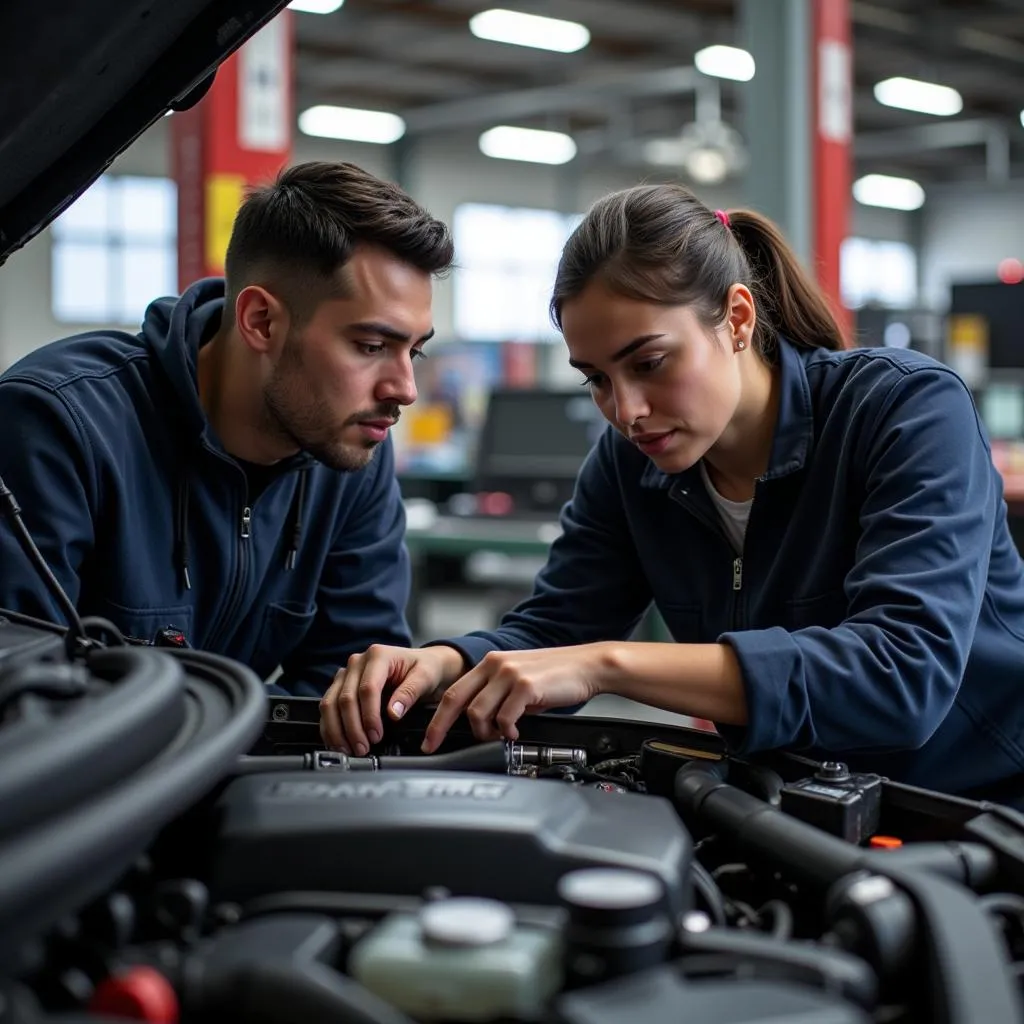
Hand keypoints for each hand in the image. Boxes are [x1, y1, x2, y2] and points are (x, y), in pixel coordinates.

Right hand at [320, 644, 466, 753]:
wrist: (424, 663)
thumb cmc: (425, 669)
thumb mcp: (425, 677)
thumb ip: (409, 692)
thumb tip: (393, 713)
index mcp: (378, 655)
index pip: (367, 689)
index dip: (369, 716)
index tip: (376, 736)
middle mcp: (358, 662)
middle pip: (346, 698)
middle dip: (353, 728)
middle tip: (362, 749)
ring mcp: (347, 673)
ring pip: (330, 703)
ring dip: (337, 730)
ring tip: (349, 750)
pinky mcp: (341, 685)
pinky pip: (328, 707)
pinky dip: (330, 727)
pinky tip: (337, 742)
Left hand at [421, 643, 615, 752]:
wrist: (588, 666)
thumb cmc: (556, 676)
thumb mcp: (518, 682)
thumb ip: (497, 696)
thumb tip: (480, 723)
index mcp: (490, 663)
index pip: (453, 692)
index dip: (437, 718)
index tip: (429, 738)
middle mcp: (495, 664)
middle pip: (455, 700)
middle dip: (440, 728)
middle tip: (436, 746)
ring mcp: (510, 674)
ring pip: (478, 712)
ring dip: (485, 732)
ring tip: (499, 736)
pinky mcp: (526, 686)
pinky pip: (504, 718)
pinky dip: (507, 731)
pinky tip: (516, 733)